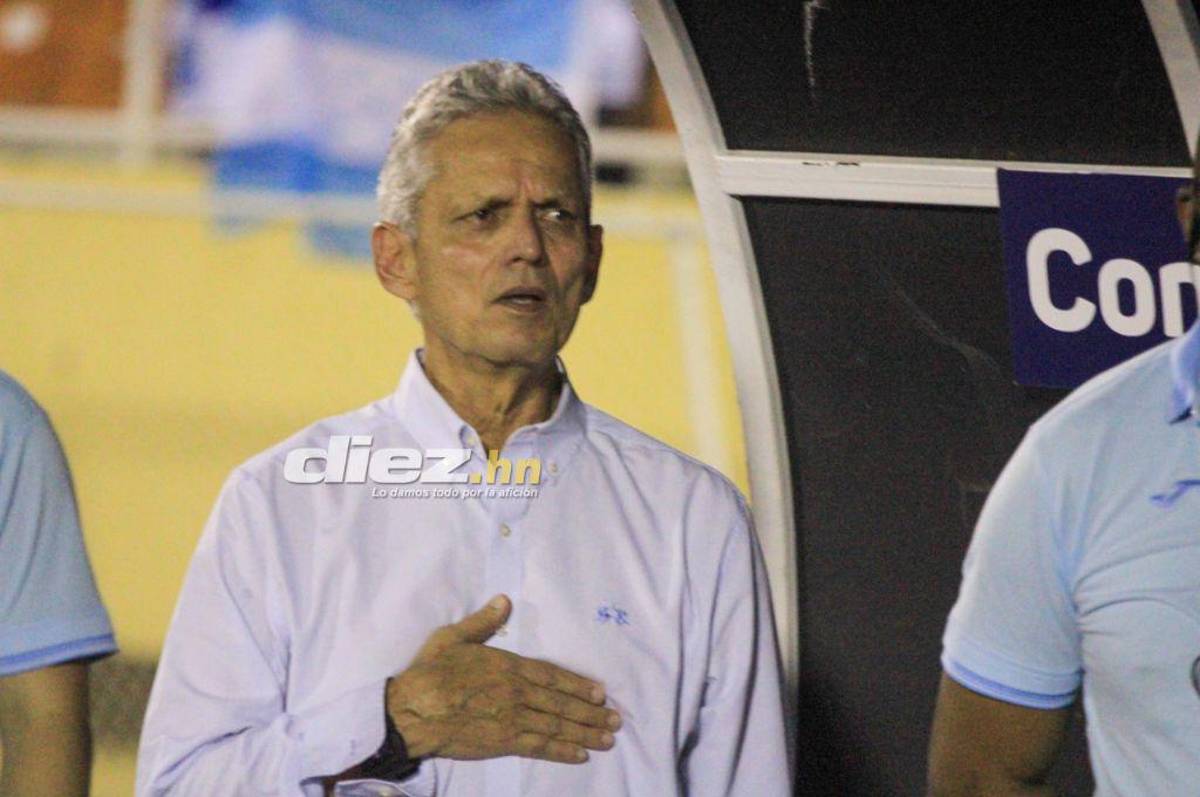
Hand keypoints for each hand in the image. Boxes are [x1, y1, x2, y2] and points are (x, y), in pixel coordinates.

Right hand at [385, 595, 621, 763]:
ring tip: (607, 738)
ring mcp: (512, 719)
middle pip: (562, 704)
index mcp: (509, 666)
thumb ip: (482, 621)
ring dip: (585, 733)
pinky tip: (580, 754)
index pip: (553, 676)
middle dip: (592, 713)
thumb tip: (503, 601)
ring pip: (557, 726)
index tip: (600, 693)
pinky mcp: (503, 742)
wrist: (412, 709)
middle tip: (616, 720)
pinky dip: (562, 751)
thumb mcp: (453, 637)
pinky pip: (539, 746)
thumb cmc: (430, 671)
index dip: (579, 685)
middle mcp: (517, 692)